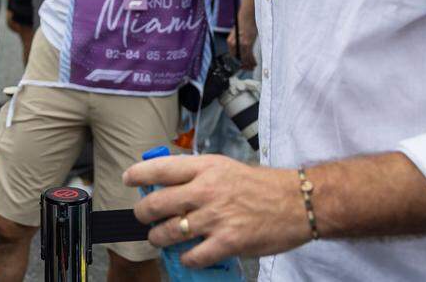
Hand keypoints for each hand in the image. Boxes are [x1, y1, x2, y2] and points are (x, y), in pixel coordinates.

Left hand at [124, 155, 309, 268]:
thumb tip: (166, 184)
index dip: (138, 175)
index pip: (160, 169)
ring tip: (160, 238)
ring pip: (169, 232)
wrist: (298, 202)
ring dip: (159, 238)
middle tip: (143, 218)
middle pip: (157, 204)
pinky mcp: (228, 242)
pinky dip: (186, 259)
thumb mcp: (224, 167)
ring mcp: (216, 218)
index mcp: (205, 168)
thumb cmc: (261, 185)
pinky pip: (193, 256)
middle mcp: (206, 191)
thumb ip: (196, 175)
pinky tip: (188, 255)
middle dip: (143, 214)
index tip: (128, 180)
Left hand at [227, 26, 257, 69]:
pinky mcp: (247, 43)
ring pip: (244, 58)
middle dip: (244, 66)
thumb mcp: (237, 34)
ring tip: (253, 67)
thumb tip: (241, 53)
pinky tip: (255, 63)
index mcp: (230, 42)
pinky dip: (252, 60)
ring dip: (249, 64)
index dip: (238, 63)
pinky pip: (249, 55)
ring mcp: (240, 44)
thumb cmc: (243, 25)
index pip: (233, 56)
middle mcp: (234, 44)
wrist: (247, 17)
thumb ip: (237, 43)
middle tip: (249, 68)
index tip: (242, 66)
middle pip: (238, 59)